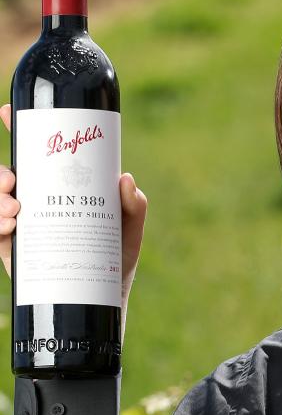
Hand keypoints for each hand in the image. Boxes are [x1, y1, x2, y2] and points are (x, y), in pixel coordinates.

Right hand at [0, 105, 146, 333]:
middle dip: (0, 173)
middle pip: (7, 177)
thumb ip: (134, 207)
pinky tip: (8, 227)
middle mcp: (36, 205)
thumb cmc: (116, 261)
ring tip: (14, 210)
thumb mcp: (129, 231)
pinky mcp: (16, 255)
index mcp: (58, 190)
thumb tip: (126, 179)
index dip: (17, 127)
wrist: (107, 303)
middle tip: (13, 180)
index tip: (7, 111)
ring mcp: (24, 228)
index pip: (34, 154)